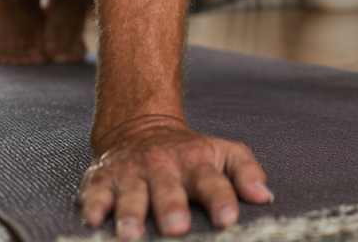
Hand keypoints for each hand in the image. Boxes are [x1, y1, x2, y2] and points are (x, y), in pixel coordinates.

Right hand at [79, 117, 272, 237]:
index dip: (221, 199)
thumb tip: (264, 196)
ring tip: (131, 233)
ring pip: (131, 194)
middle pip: (168, 189)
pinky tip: (94, 218)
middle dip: (171, 208)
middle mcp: (163, 167)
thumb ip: (246, 171)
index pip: (212, 181)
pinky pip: (95, 193)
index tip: (228, 219)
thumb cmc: (189, 153)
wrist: (141, 127)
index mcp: (196, 163)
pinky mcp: (102, 180)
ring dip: (131, 213)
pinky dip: (93, 205)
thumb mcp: (222, 153)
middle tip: (177, 227)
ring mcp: (132, 173)